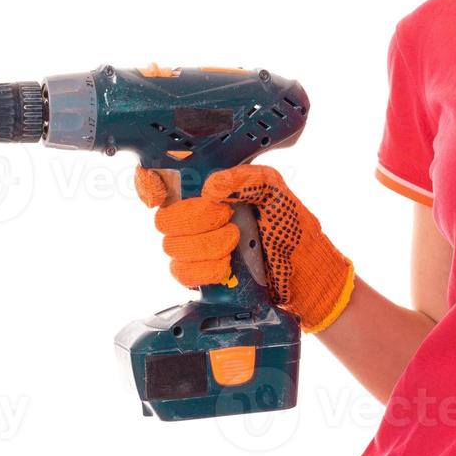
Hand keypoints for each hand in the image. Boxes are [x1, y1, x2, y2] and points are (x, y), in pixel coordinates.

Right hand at [136, 164, 355, 333]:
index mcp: (215, 189)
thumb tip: (210, 187)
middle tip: (228, 222)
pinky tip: (226, 268)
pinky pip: (181, 272)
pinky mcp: (201, 275)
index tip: (158, 196)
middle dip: (195, 221)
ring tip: (235, 245)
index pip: (166, 181)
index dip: (150, 185)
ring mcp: (198, 246)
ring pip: (172, 247)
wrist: (305, 274)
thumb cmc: (293, 228)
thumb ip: (248, 180)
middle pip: (166, 218)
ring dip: (206, 247)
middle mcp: (201, 216)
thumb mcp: (277, 194)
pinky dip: (204, 271)